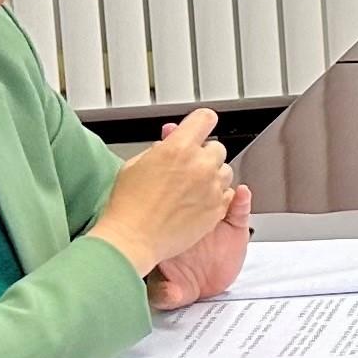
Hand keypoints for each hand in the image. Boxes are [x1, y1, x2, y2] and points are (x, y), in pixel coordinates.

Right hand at [88, 106, 238, 278]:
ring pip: (225, 170)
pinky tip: (197, 201)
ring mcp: (211, 187)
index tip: (201, 125)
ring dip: (212, 174)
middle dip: (203, 154)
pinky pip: (228, 193)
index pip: (205, 119)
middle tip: (187, 166)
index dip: (201, 122)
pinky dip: (216, 195)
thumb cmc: (129, 206)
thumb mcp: (135, 164)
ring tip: (191, 187)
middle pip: (217, 147)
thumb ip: (160, 150)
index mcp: (178, 148)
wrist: (133, 239)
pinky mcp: (217, 208)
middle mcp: (200, 165)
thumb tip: (170, 145)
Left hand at [149, 184, 253, 310]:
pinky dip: (241, 199)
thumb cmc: (183, 282)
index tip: (172, 194)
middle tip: (201, 185)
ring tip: (222, 188)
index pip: (170, 208)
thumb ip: (166, 294)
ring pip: (218, 196)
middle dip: (198, 186)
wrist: (206, 286)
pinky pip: (240, 209)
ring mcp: (214, 221)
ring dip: (220, 190)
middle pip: (195, 194)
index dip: (172, 199)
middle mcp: (192, 221)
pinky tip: (241, 193)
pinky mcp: (235, 226)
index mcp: (173, 231)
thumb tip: (168, 294)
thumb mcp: (171, 291)